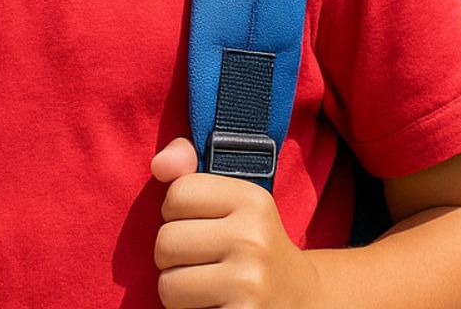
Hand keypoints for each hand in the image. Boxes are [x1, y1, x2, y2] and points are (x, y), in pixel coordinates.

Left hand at [150, 138, 320, 308]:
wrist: (301, 299)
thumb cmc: (251, 243)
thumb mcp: (232, 199)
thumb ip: (188, 169)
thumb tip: (159, 165)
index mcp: (252, 200)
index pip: (177, 195)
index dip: (179, 214)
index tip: (205, 225)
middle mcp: (254, 240)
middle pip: (166, 242)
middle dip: (175, 257)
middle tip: (206, 262)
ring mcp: (249, 284)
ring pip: (168, 285)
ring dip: (180, 291)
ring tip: (210, 286)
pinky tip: (217, 305)